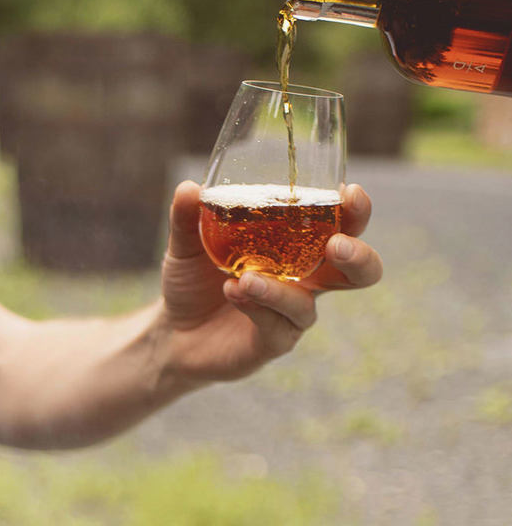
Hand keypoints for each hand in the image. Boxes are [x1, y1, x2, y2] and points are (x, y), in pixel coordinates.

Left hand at [157, 180, 381, 385]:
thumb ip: (187, 216)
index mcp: (295, 247)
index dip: (354, 212)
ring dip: (281, 291)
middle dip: (358, 257)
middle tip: (338, 245)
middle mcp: (304, 281)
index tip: (351, 192)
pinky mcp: (273, 341)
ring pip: (308, 306)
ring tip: (247, 277)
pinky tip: (232, 291)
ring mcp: (290, 314)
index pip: (338, 226)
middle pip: (357, 273)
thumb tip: (189, 187)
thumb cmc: (192, 279)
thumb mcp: (185, 243)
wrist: (171, 330)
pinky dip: (257, 307)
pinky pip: (277, 327)